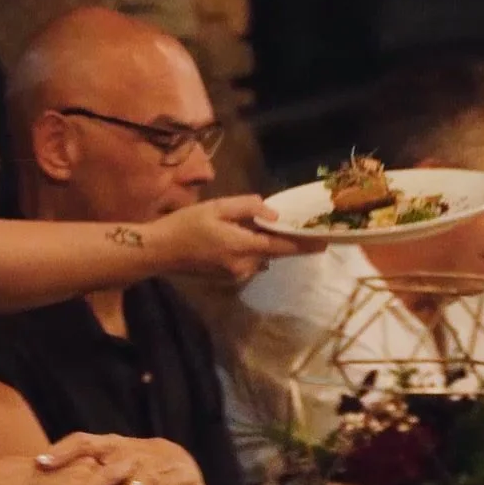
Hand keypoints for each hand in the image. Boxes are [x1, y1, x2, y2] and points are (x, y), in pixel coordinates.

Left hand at [38, 433, 206, 484]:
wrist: (178, 465)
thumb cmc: (131, 458)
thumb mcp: (111, 448)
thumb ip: (81, 454)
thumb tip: (39, 464)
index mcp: (112, 445)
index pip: (84, 442)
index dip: (62, 451)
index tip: (39, 462)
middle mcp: (129, 460)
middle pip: (108, 474)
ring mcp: (144, 480)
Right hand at [145, 195, 325, 283]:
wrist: (158, 252)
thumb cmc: (184, 225)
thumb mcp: (216, 207)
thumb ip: (248, 208)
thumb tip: (274, 215)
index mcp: (242, 246)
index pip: (282, 246)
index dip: (305, 244)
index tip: (325, 242)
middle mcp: (244, 265)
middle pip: (272, 251)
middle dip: (278, 238)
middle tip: (281, 223)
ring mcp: (236, 274)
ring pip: (259, 255)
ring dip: (259, 242)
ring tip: (244, 225)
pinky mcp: (227, 277)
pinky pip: (247, 260)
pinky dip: (247, 248)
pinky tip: (231, 236)